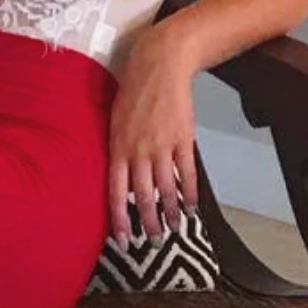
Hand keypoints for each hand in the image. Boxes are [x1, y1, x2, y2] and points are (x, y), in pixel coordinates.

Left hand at [107, 30, 197, 242]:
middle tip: (154, 243)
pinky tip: (193, 207)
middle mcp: (138, 149)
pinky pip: (187, 173)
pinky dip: (190, 192)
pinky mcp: (184, 139)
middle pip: (142, 195)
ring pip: (166, 188)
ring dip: (171, 212)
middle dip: (148, 223)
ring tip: (175, 229)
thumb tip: (120, 179)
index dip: (119, 216)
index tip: (123, 239)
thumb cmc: (131, 90)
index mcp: (117, 145)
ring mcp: (162, 145)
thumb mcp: (114, 118)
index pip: (115, 189)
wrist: (158, 64)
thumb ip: (117, 148)